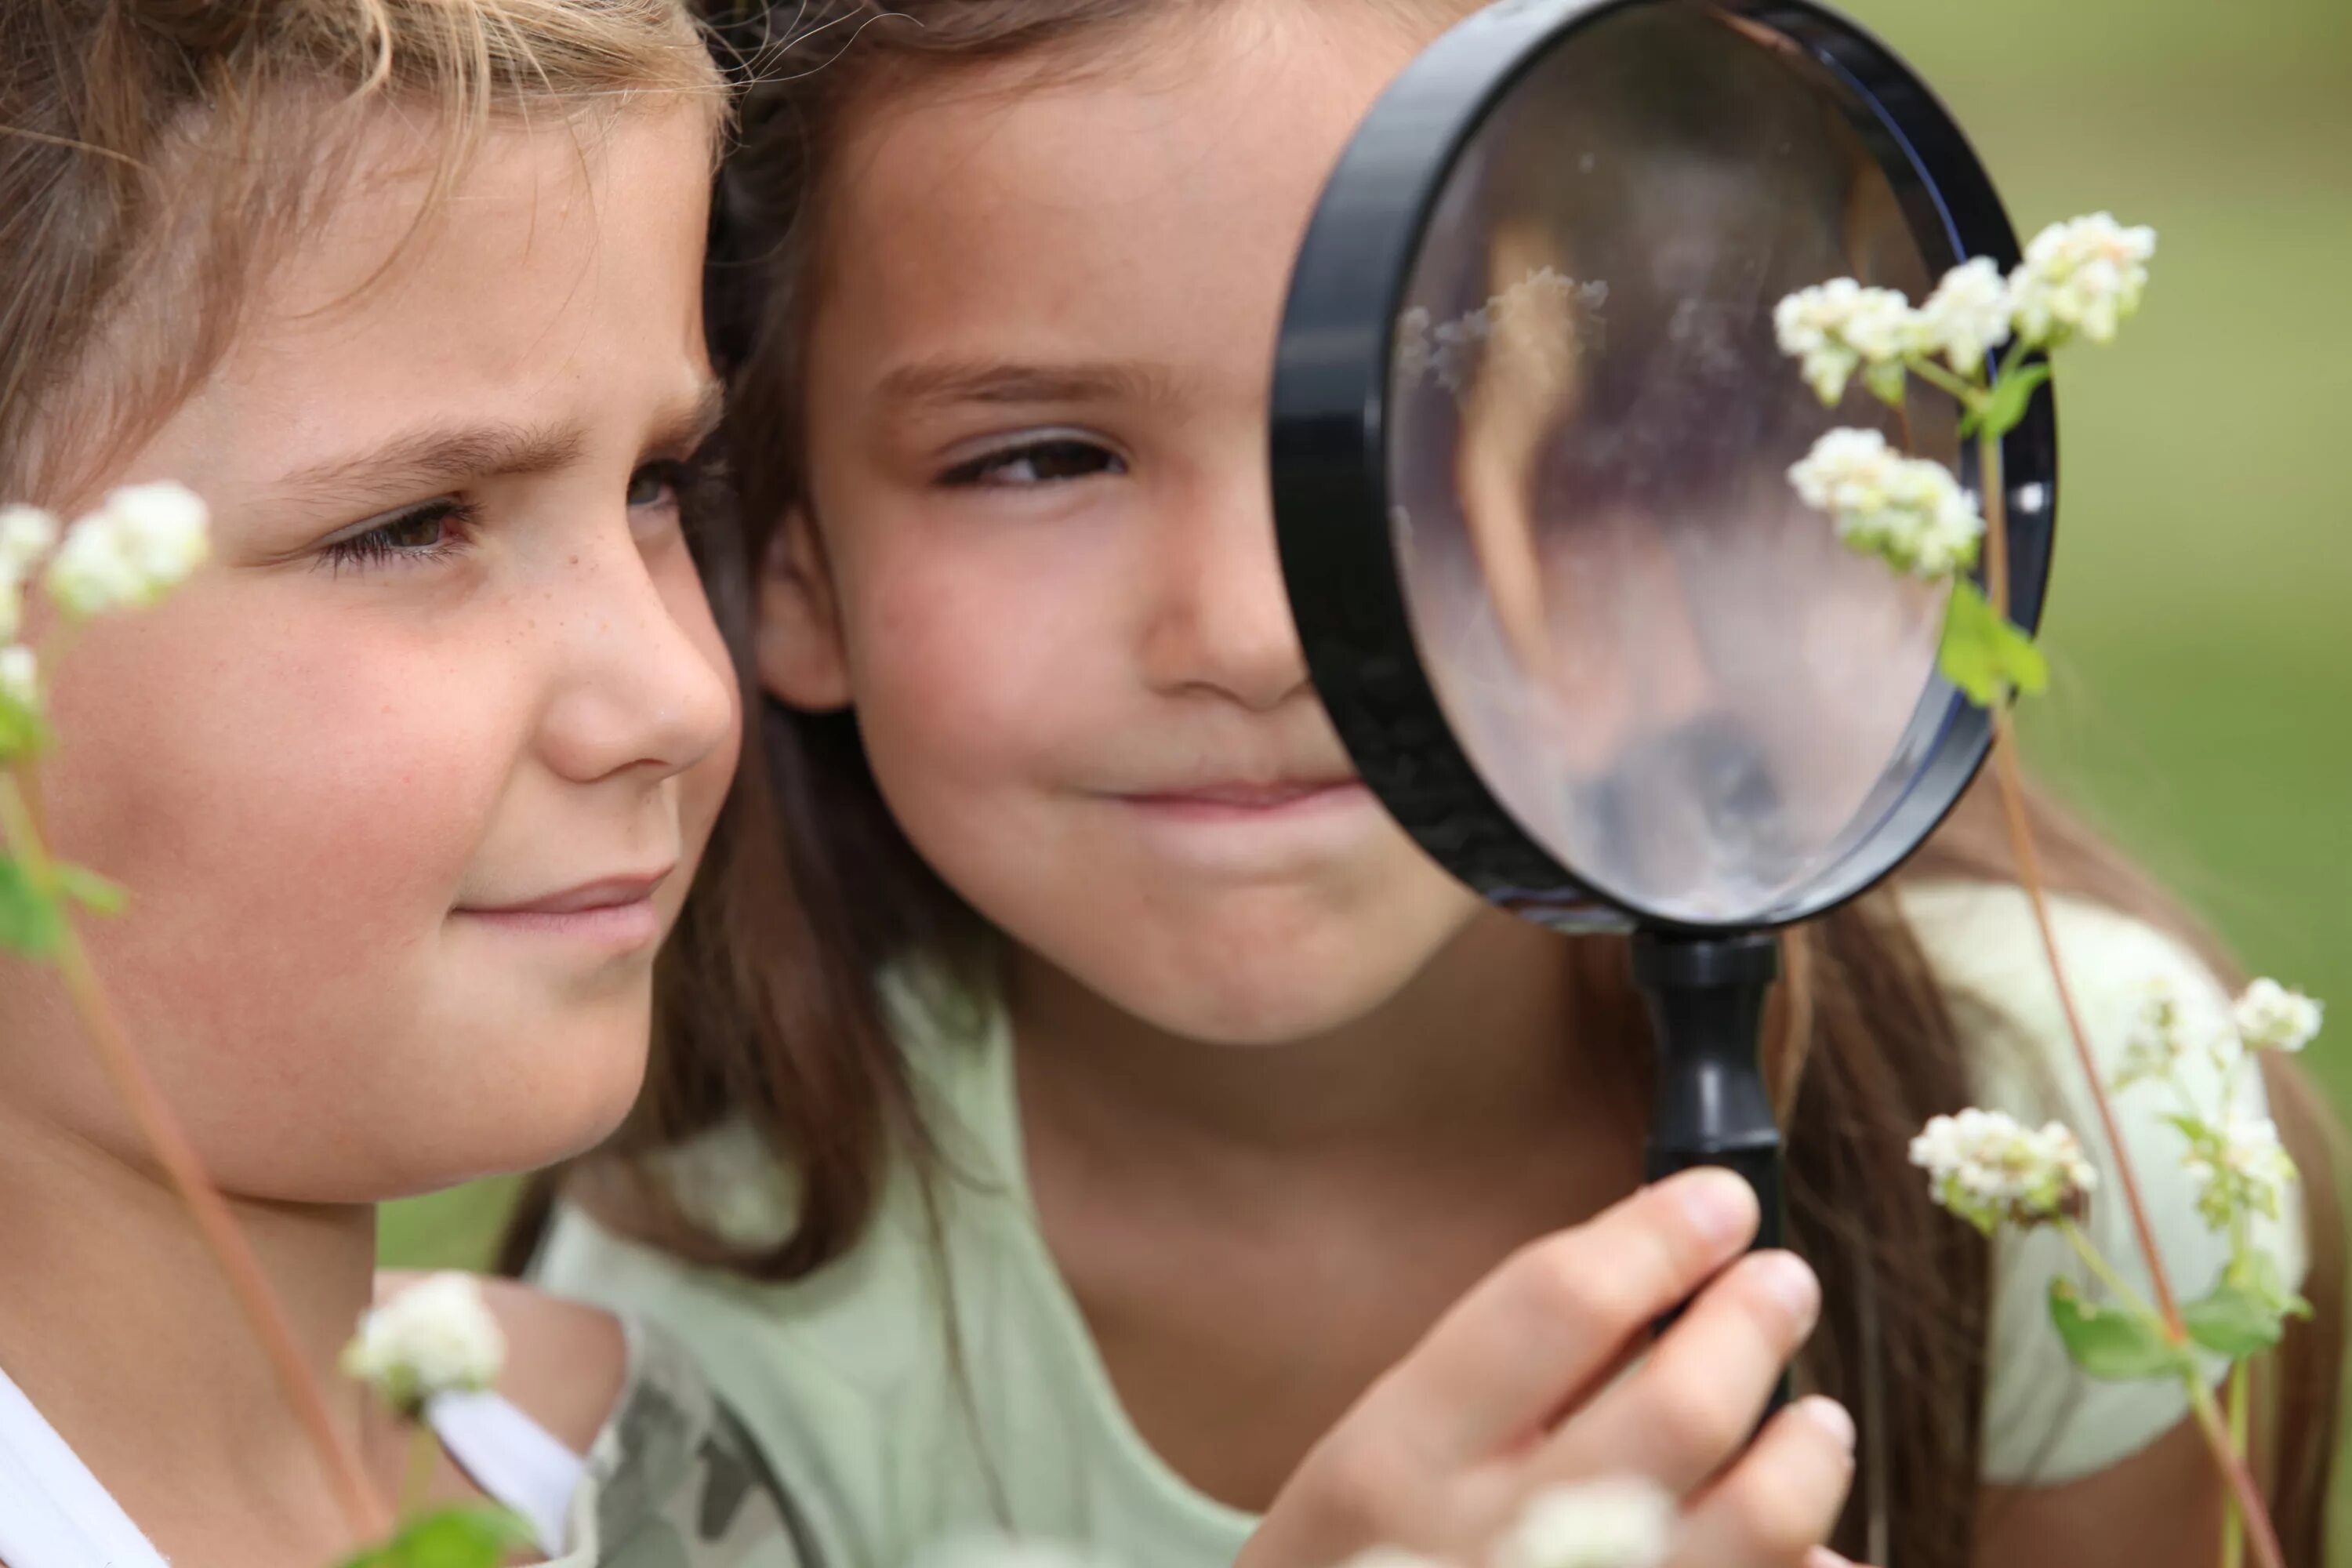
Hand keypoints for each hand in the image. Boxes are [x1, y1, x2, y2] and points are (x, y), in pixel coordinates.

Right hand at [1238, 1169, 1855, 1567]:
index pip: (1557, 1305)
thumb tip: (1655, 1289)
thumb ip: (1490, 1386)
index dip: (1660, 1237)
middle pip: (1677, 1406)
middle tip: (1783, 1283)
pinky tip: (1810, 1554)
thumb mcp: (1373, 1468)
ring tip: (1816, 1421)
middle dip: (1752, 1324)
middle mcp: (1487, 1547)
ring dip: (1806, 1453)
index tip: (1719, 1199)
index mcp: (1399, 1460)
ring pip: (1757, 1522)